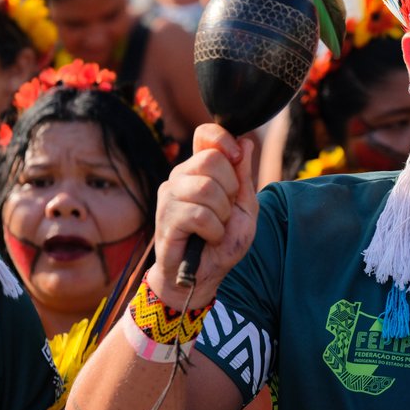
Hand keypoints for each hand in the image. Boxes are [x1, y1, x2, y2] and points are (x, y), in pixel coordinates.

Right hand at [149, 124, 256, 305]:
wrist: (203, 275)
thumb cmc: (223, 240)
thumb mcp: (244, 207)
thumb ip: (243, 176)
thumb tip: (245, 142)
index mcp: (200, 170)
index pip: (205, 134)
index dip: (224, 139)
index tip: (237, 157)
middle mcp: (180, 176)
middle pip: (212, 159)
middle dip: (231, 188)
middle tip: (225, 210)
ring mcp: (169, 196)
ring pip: (206, 188)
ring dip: (222, 213)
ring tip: (216, 226)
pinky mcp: (165, 218)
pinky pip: (199, 215)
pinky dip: (213, 230)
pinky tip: (208, 238)